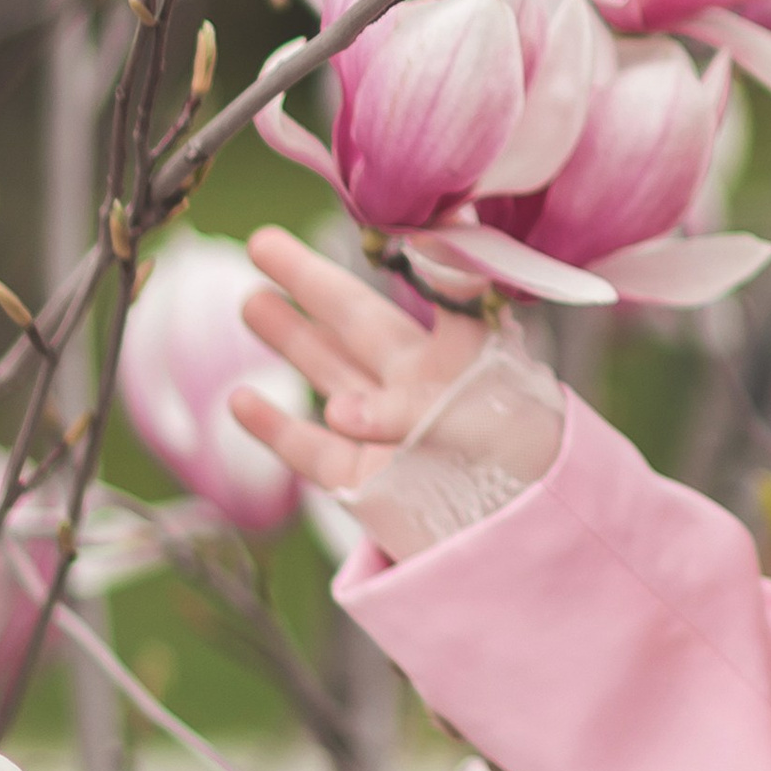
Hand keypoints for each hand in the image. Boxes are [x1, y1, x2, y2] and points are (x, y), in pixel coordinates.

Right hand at [233, 227, 508, 496]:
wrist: (529, 548)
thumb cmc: (526, 471)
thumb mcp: (484, 412)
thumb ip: (410, 402)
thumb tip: (338, 410)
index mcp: (461, 358)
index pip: (422, 291)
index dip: (385, 256)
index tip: (361, 223)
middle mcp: (419, 389)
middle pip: (355, 322)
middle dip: (309, 283)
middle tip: (261, 241)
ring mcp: (387, 436)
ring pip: (329, 374)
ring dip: (290, 340)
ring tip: (250, 300)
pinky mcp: (365, 485)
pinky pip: (311, 451)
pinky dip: (275, 427)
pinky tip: (240, 399)